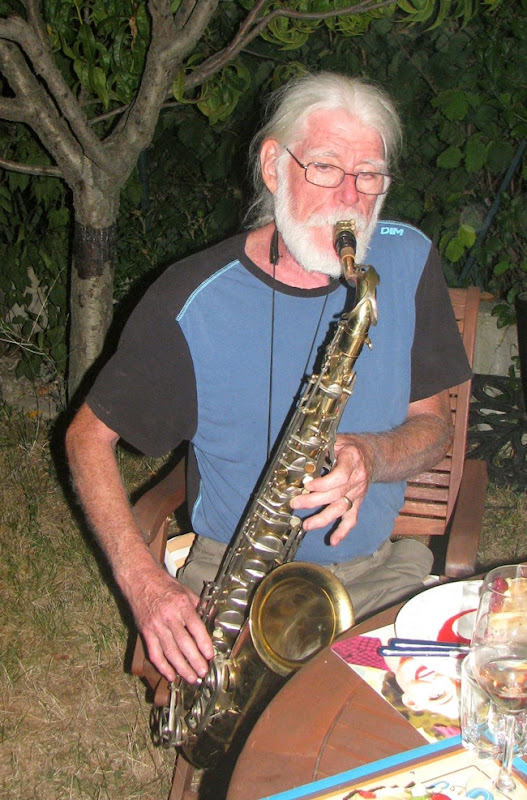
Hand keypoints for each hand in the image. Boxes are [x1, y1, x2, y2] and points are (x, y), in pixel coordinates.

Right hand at [128, 566, 213, 683]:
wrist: (140, 580)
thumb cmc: (164, 585)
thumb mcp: (186, 591)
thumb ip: (199, 606)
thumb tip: (212, 619)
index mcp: (181, 605)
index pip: (195, 627)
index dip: (203, 643)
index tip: (210, 655)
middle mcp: (168, 616)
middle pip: (183, 643)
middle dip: (195, 660)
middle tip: (203, 672)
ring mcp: (156, 626)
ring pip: (170, 652)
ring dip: (181, 668)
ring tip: (191, 678)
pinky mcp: (145, 632)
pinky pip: (154, 653)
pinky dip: (162, 667)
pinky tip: (171, 675)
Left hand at [290, 434, 373, 545]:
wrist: (374, 455)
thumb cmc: (352, 447)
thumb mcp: (340, 439)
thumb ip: (324, 445)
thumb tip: (303, 450)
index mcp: (352, 461)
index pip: (339, 477)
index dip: (323, 484)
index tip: (308, 485)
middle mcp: (357, 479)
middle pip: (336, 494)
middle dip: (313, 501)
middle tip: (296, 504)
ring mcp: (357, 493)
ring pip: (341, 509)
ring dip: (323, 519)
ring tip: (307, 525)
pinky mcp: (357, 502)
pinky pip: (352, 518)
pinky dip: (343, 531)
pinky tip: (334, 541)